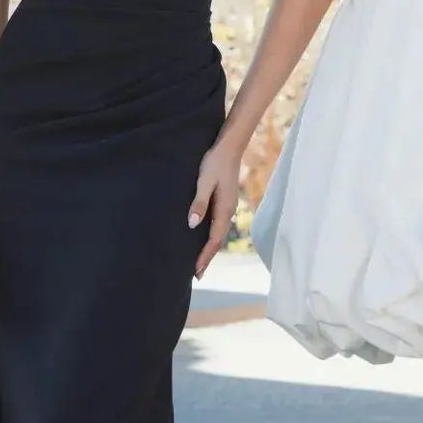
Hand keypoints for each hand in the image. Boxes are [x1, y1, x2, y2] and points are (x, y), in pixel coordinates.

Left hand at [188, 140, 241, 278]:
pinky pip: (218, 226)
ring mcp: (228, 208)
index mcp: (224, 210)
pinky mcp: (225, 202)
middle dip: (208, 258)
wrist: (228, 147)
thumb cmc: (214, 163)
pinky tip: (204, 238)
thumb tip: (193, 225)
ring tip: (199, 262)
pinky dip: (211, 237)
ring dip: (210, 249)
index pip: (214, 240)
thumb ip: (199, 203)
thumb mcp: (204, 182)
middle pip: (218, 241)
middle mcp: (229, 212)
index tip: (196, 272)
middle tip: (197, 274)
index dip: (205, 257)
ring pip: (219, 234)